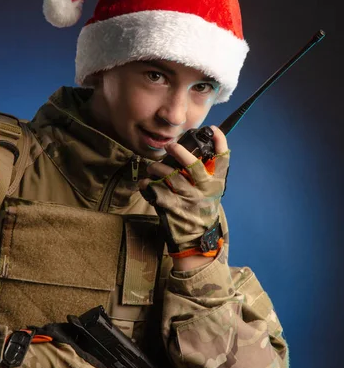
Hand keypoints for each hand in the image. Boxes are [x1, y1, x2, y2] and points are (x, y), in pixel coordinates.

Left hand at [138, 126, 229, 256]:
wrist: (197, 238)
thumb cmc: (202, 209)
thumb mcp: (211, 192)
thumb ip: (206, 174)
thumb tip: (192, 148)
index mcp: (216, 182)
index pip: (223, 159)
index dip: (220, 141)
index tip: (212, 129)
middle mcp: (205, 189)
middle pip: (194, 166)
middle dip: (180, 152)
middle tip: (170, 145)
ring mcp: (189, 199)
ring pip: (171, 177)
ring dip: (158, 168)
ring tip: (152, 166)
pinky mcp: (174, 208)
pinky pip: (157, 192)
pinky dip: (148, 185)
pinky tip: (144, 183)